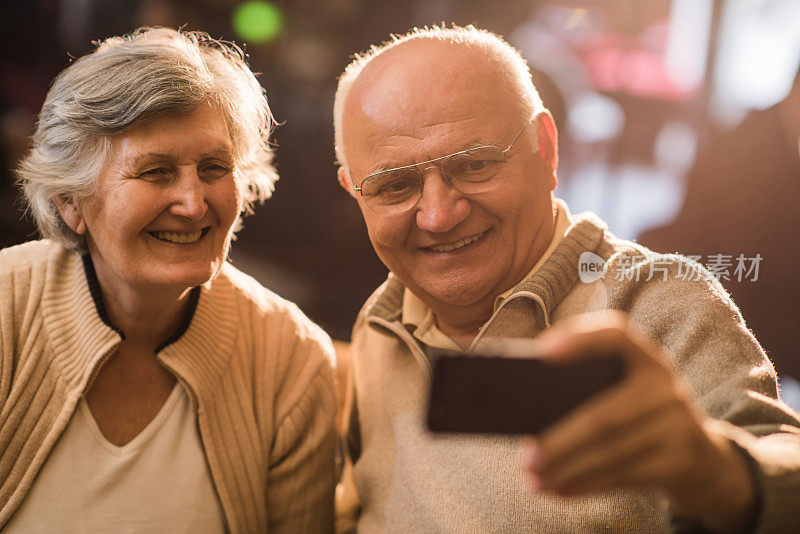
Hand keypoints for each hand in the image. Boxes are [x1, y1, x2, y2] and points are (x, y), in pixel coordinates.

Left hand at [521, 311, 754, 531]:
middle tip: (524, 456)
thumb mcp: (626, 392)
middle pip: (603, 415)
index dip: (581, 339)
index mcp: (644, 358)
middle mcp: (665, 385)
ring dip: (565, 469)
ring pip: (609, 452)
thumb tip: (528, 409)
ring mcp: (677, 425)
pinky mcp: (679, 462)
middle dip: (558, 439)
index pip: (615, 334)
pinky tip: (557, 490)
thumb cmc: (640, 418)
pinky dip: (584, 485)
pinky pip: (622, 476)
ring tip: (533, 478)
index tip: (543, 352)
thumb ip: (589, 388)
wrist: (703, 459)